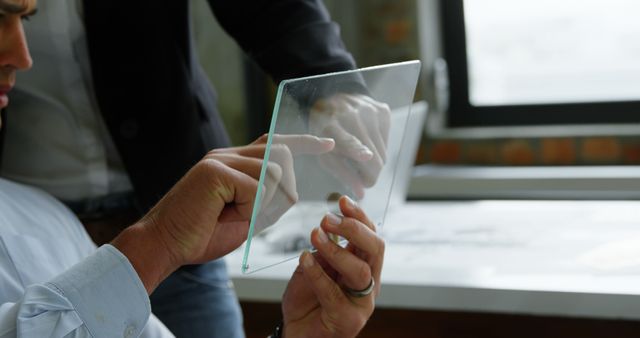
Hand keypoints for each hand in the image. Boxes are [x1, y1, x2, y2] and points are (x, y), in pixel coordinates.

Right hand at [112, 134, 332, 292]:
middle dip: (282, 189)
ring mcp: (220, 159)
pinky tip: (224, 214)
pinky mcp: (214, 170)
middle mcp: (228, 154)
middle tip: (254, 214)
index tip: (329, 144)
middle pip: (282, 155)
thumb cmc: (202, 234)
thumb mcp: (245, 216)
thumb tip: (291, 190)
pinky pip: (256, 188)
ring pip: (272, 172)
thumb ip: (266, 199)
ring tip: (231, 215)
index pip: (276, 142)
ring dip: (261, 204)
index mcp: (235, 161)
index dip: (304, 142)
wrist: (165, 245)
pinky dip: (248, 209)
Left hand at [281, 196, 384, 337]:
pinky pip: (333, 293)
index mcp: (365, 267)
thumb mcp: (315, 268)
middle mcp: (369, 284)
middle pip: (375, 249)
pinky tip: (304, 259)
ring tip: (314, 235)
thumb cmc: (308, 302)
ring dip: (335, 249)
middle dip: (354, 228)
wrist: (297, 335)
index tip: (342, 201)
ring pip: (359, 271)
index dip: (360, 217)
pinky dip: (317, 273)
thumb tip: (328, 226)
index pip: (371, 237)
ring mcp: (362, 304)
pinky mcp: (348, 321)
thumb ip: (324, 251)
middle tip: (328, 218)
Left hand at [310, 94, 390, 197]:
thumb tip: (362, 194)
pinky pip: (387, 142)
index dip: (357, 150)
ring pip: (383, 154)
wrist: (334, 98)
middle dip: (370, 174)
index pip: (347, 140)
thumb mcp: (325, 154)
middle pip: (372, 156)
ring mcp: (370, 112)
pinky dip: (378, 148)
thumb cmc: (326, 134)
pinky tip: (367, 140)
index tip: (366, 156)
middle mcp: (352, 116)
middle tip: (363, 178)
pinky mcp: (383, 111)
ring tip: (360, 155)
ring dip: (373, 162)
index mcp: (332, 127)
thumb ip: (343, 174)